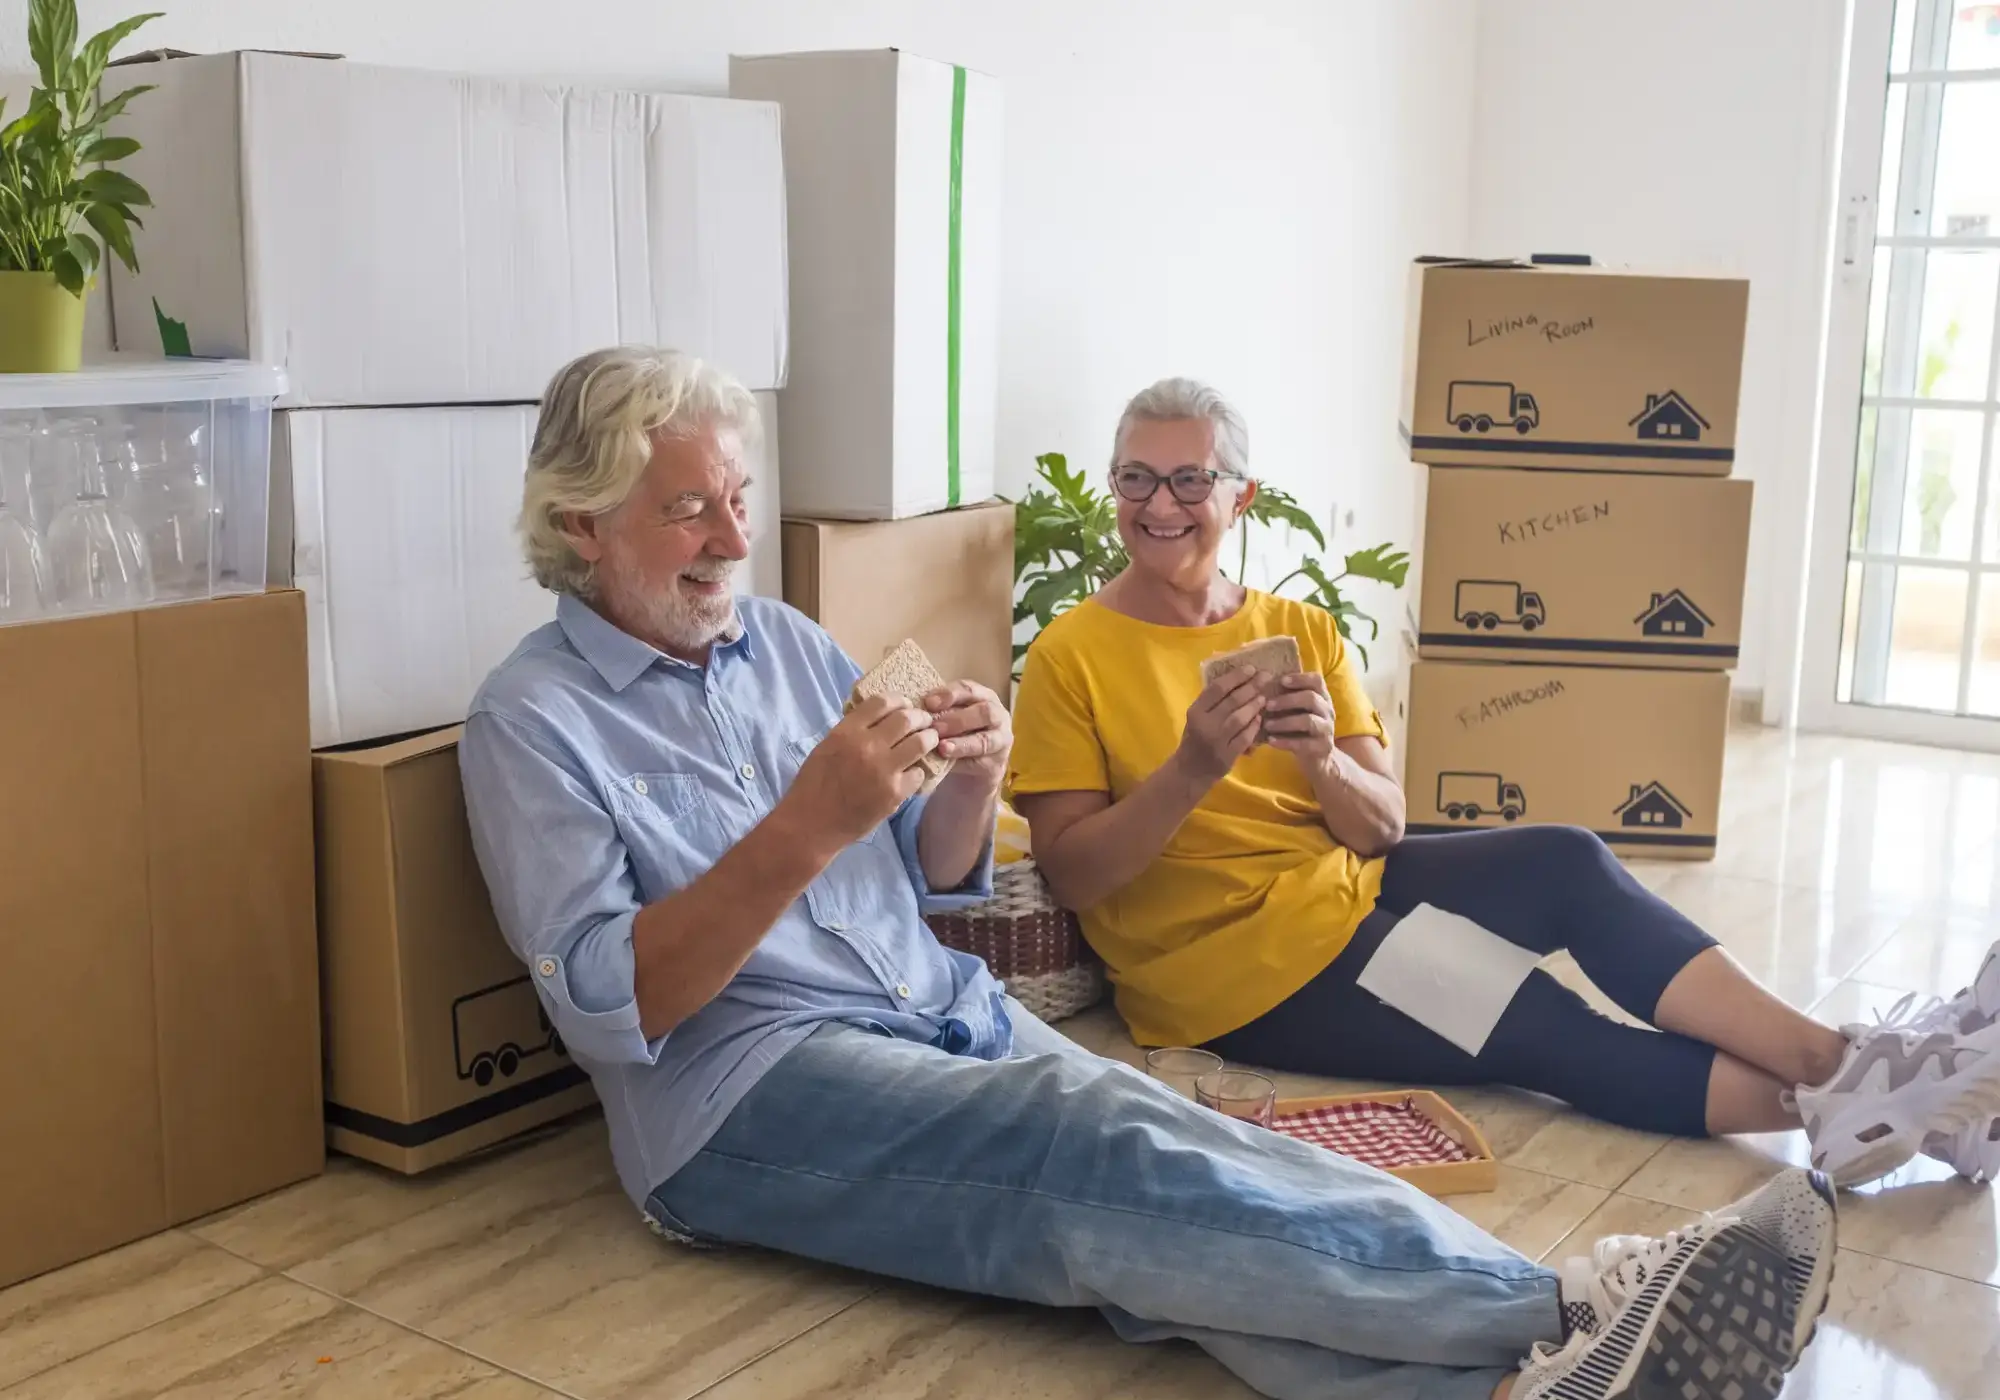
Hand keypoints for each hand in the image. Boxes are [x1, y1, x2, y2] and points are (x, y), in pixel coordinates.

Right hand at [782, 696, 938, 848]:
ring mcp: (884, 770)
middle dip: (921, 717)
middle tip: (924, 722)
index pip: (882, 702)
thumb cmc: (814, 786)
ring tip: (929, 741)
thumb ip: (852, 731)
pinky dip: (918, 772)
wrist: (812, 825)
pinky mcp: (894, 793)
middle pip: (907, 718)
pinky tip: (913, 774)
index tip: (906, 705)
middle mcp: (867, 746)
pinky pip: (919, 774)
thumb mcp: (827, 747)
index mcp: (847, 731)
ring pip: (921, 743)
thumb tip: (878, 719)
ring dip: (928, 739)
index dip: (899, 700)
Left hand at [922, 680, 1012, 784]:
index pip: (969, 689)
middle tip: (935, 727)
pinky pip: (981, 763)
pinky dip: (962, 762)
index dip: (950, 694)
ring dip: (962, 743)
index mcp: (984, 697)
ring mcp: (1001, 741)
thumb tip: (916, 709)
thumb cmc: (954, 736)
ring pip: (985, 740)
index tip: (929, 702)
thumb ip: (938, 712)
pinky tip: (947, 762)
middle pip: (984, 712)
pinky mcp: (996, 765)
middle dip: (958, 719)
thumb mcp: (947, 719)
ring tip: (942, 747)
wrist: (967, 773)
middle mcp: (998, 716)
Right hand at [1175, 667, 1267, 788]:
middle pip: (1232, 701)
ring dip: (1254, 706)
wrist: (1190, 770)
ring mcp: (1216, 741)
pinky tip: (1260, 720)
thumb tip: (1239, 679)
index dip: (1236, 677)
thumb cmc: (1195, 738)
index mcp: (1195, 711)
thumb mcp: (1197, 717)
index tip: (1251, 668)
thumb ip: (1212, 701)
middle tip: (1266, 677)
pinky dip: (1254, 727)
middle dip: (1251, 687)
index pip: (1217, 688)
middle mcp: (1205, 724)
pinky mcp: (1227, 756)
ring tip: (1263, 698)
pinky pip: (1245, 737)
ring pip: (1240, 718)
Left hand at [1263, 672, 1338, 777]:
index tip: (1281, 680)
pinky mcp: (1322, 748)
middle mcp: (1327, 711)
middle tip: (1267, 705)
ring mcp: (1327, 729)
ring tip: (1267, 724)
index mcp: (1322, 697)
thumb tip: (1262, 683)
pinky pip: (1303, 743)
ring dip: (1284, 722)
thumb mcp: (1298, 710)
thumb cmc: (1302, 728)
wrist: (1317, 757)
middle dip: (1287, 700)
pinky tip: (1271, 741)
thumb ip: (1288, 697)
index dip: (1299, 678)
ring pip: (1308, 721)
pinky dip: (1285, 742)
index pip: (1316, 680)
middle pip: (1311, 698)